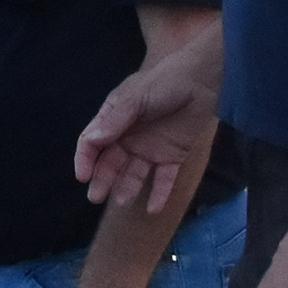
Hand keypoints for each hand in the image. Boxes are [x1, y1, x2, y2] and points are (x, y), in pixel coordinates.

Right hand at [77, 56, 216, 213]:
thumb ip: (114, 121)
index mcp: (114, 119)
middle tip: (96, 197)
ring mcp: (150, 148)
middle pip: (111, 162)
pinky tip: (153, 209)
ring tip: (121, 201)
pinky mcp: (173, 156)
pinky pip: (165, 179)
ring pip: (134, 173)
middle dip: (102, 179)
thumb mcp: (135, 98)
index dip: (85, 159)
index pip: (93, 143)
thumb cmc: (165, 81)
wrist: (204, 79)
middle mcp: (129, 137)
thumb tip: (91, 141)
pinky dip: (159, 194)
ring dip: (127, 187)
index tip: (83, 176)